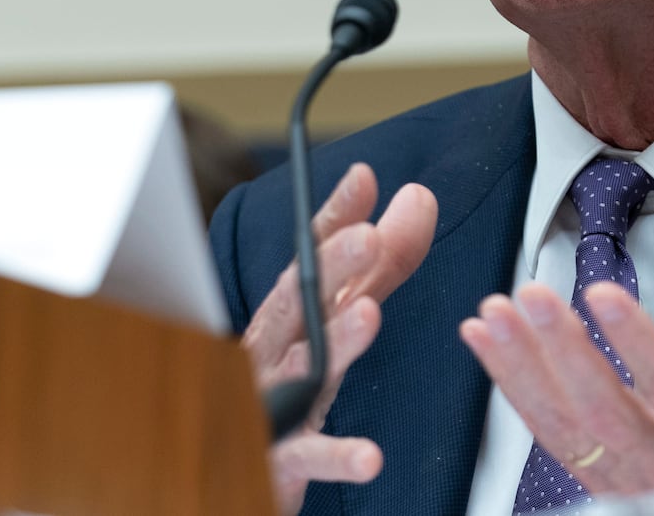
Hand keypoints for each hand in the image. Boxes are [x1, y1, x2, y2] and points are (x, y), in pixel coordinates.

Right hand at [241, 163, 437, 514]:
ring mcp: (270, 404)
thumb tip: (417, 198)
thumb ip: (383, 265)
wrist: (236, 476)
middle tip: (369, 235)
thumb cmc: (290, 388)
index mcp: (291, 317)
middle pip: (298, 302)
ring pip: (299, 370)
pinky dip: (337, 455)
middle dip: (331, 267)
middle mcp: (274, 351)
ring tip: (368, 314)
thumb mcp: (341, 321)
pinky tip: (369, 456)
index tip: (363, 177)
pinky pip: (308, 456)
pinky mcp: (278, 461)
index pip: (311, 257)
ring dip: (333, 343)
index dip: (335, 217)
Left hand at [459, 246, 653, 515]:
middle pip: (606, 413)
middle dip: (561, 351)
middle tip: (532, 296)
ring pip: (565, 430)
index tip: (602, 294)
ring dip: (522, 369)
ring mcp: (632, 484)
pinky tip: (487, 345)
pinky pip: (549, 438)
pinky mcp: (602, 483)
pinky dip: (513, 389)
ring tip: (493, 316)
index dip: (637, 343)